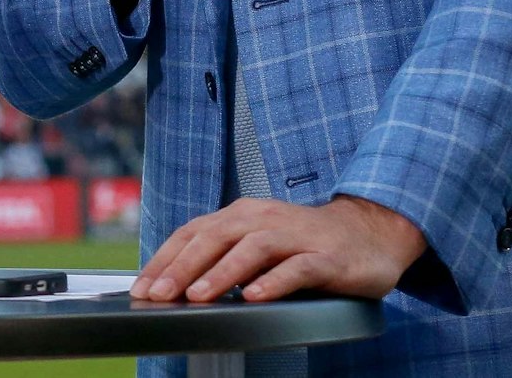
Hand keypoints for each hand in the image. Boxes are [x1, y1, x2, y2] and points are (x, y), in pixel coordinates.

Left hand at [133, 195, 425, 304]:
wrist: (370, 233)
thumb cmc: (305, 244)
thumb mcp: (258, 244)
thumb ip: (224, 258)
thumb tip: (178, 287)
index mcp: (242, 215)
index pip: (194, 233)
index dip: (165, 259)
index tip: (141, 287)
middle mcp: (264, 218)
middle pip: (215, 238)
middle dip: (182, 267)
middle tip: (158, 294)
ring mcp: (295, 236)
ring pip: (252, 250)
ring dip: (221, 273)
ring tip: (197, 296)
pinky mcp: (325, 257)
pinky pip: (296, 268)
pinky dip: (274, 282)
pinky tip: (256, 297)